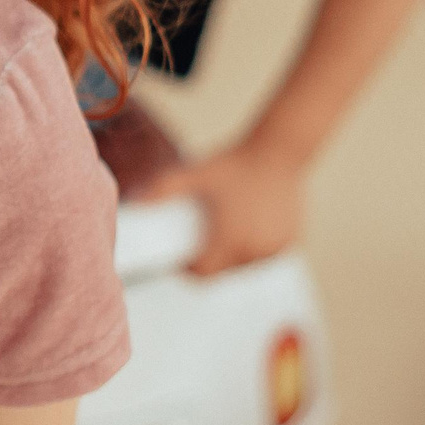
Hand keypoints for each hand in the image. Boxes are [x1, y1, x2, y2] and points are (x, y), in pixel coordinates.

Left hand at [149, 144, 307, 276]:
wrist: (279, 150)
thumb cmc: (234, 163)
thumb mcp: (194, 174)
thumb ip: (163, 188)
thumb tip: (135, 202)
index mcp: (229, 240)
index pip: (202, 274)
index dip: (187, 269)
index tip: (181, 256)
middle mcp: (254, 250)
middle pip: (222, 270)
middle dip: (209, 260)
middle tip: (199, 239)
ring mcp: (274, 248)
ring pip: (244, 265)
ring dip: (232, 256)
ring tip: (220, 236)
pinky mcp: (289, 242)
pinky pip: (264, 255)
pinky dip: (253, 248)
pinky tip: (245, 231)